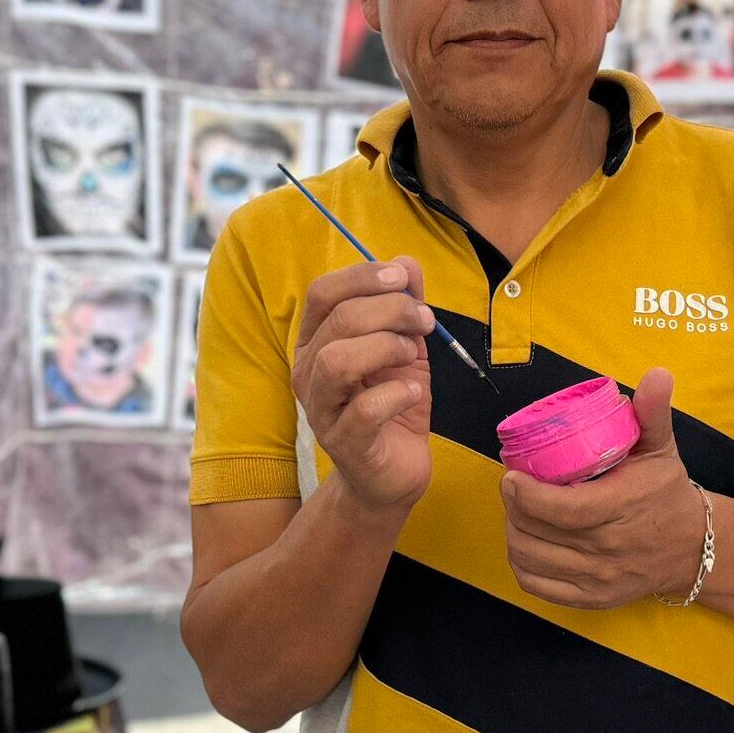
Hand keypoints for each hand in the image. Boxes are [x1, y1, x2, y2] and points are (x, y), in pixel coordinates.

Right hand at [292, 257, 433, 514]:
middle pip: (338, 320)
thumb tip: (406, 262)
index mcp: (317, 341)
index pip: (323, 293)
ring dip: (385, 347)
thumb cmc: (394, 404)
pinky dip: (396, 394)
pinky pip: (363, 410)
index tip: (403, 278)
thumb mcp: (405, 346)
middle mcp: (309, 371)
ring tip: (411, 356)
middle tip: (424, 321)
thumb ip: (404, 304)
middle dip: (390, 310)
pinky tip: (413, 393)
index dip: (362, 277)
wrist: (395, 470)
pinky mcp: (345, 443)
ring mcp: (322, 409)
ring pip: (338, 361)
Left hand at [499, 368, 705, 609]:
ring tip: (517, 511)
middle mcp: (609, 550)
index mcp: (623, 507)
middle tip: (512, 486)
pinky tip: (526, 542)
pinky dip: (521, 564)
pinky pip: (538, 586)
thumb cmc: (666, 491)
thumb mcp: (661, 448)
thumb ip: (653, 412)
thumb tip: (657, 374)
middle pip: (537, 533)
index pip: (565, 509)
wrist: (691, 547)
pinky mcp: (591, 599)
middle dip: (513, 507)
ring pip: (530, 559)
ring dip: (514, 532)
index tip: (511, 476)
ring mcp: (598, 579)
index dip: (528, 495)